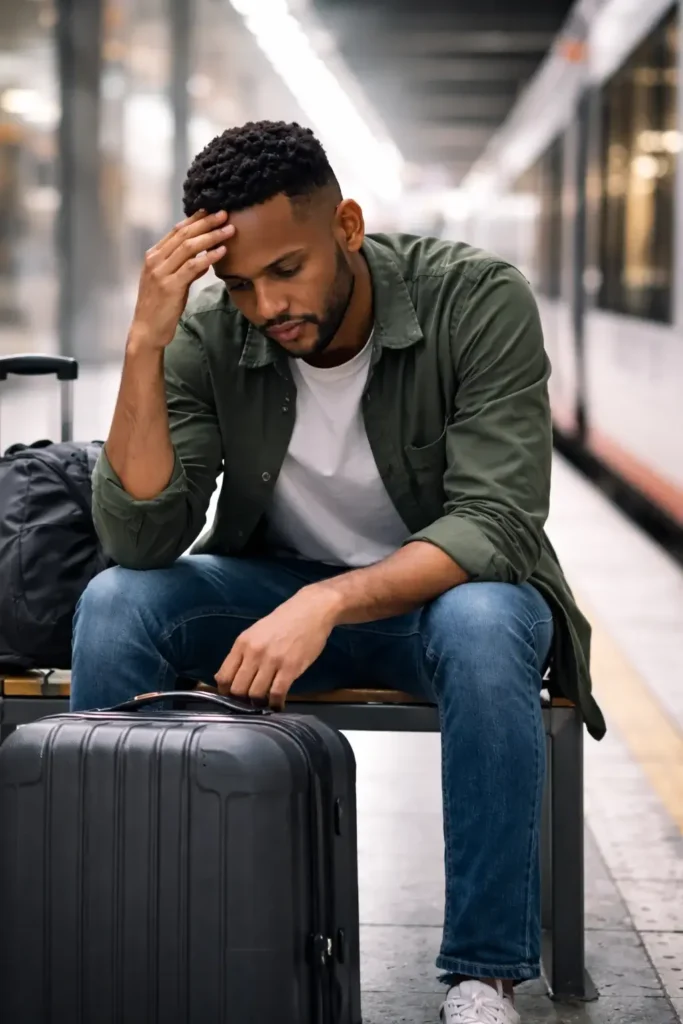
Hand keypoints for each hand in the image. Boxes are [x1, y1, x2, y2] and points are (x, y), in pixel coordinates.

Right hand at [130, 210, 234, 350]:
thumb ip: (186, 269)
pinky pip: (192, 266)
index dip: (196, 219)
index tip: (212, 211)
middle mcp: (155, 260)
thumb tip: (205, 259)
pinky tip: (221, 251)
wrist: (147, 330)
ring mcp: (161, 273)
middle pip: (184, 234)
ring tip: (229, 230)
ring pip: (189, 247)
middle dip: (206, 222)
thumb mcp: (172, 284)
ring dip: (211, 236)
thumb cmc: (160, 308)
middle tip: (225, 214)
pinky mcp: (170, 286)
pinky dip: (208, 257)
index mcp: (153, 256)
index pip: (176, 231)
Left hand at [214, 589, 339, 708]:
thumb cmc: (284, 621)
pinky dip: (275, 704)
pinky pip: (276, 694)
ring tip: (264, 703)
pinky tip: (278, 704)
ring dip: (259, 704)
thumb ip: (242, 653)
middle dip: (242, 701)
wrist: (311, 610)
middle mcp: (253, 652)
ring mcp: (272, 661)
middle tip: (249, 703)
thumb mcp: (256, 632)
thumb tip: (228, 677)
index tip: (232, 698)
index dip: (225, 692)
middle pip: (238, 689)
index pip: (223, 677)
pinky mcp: (290, 668)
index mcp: (242, 643)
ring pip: (255, 694)